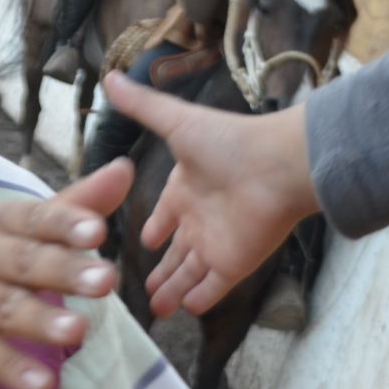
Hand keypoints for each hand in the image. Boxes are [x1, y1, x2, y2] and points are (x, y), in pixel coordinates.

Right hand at [0, 159, 134, 388]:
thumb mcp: (16, 224)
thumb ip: (74, 203)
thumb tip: (126, 169)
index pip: (31, 218)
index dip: (63, 223)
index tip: (98, 230)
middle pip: (22, 262)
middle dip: (63, 270)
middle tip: (107, 280)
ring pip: (3, 308)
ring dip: (40, 320)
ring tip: (79, 332)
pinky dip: (10, 368)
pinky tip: (42, 384)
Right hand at [101, 73, 317, 317]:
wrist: (279, 166)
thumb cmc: (230, 142)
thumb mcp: (176, 121)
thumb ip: (142, 105)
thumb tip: (109, 76)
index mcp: (185, 189)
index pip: (164, 215)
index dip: (154, 229)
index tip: (142, 243)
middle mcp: (199, 219)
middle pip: (175, 253)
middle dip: (160, 271)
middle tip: (140, 292)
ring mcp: (217, 244)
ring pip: (189, 274)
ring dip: (172, 291)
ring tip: (154, 311)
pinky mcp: (233, 264)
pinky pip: (212, 287)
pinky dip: (198, 300)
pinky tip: (184, 312)